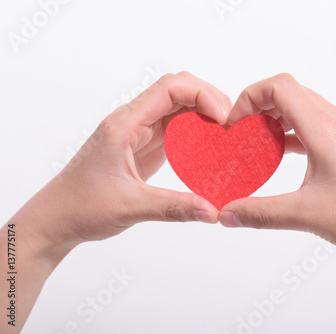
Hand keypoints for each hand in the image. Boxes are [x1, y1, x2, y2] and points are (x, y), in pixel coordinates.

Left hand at [27, 72, 231, 250]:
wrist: (58, 217)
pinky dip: (196, 131)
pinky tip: (210, 146)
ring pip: (178, 107)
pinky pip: (175, 128)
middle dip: (208, 99)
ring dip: (204, 114)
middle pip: (177, 90)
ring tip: (226, 133)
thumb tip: (212, 211)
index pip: (169, 89)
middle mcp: (132, 122)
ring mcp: (139, 132)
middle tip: (231, 124)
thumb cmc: (81, 206)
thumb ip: (173, 207)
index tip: (223, 118)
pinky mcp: (145, 146)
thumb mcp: (130, 207)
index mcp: (124, 125)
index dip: (201, 95)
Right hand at [218, 73, 335, 256]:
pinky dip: (296, 133)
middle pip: (290, 94)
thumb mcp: (305, 214)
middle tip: (243, 135)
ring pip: (305, 109)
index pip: (278, 87)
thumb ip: (260, 213)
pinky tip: (287, 156)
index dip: (249, 98)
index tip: (235, 125)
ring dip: (278, 121)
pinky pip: (319, 126)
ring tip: (260, 146)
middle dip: (259, 109)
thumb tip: (228, 214)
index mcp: (324, 128)